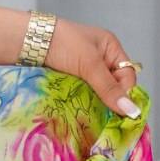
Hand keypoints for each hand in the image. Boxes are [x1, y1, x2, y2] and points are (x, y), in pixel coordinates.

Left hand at [0, 5, 141, 113]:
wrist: (27, 41)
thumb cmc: (61, 43)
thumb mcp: (89, 65)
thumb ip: (109, 88)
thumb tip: (133, 111)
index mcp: (110, 48)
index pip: (127, 76)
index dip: (125, 93)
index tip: (120, 112)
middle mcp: (98, 59)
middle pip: (112, 87)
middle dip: (109, 101)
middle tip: (107, 119)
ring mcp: (82, 70)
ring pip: (96, 93)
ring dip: (94, 104)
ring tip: (92, 118)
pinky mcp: (67, 79)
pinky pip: (80, 95)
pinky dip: (80, 104)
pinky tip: (79, 113)